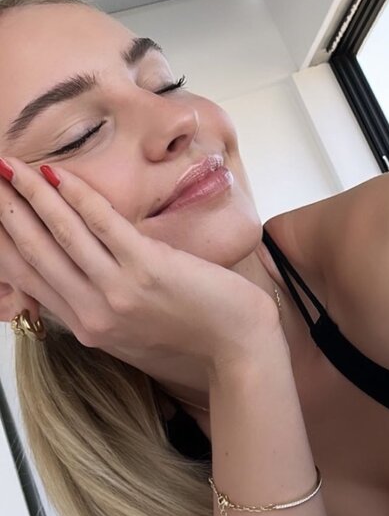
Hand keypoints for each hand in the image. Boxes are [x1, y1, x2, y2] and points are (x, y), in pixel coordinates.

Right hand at [0, 156, 278, 384]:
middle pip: (32, 253)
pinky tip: (59, 174)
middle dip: (4, 211)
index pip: (27, 277)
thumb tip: (73, 277)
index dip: (1, 241)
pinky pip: (103, 225)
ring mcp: (117, 289)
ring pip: (60, 235)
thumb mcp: (130, 332)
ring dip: (30, 195)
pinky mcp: (147, 268)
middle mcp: (92, 311)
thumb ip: (97, 307)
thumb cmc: (191, 334)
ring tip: (8, 167)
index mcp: (85, 325)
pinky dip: (77, 197)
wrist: (237, 347)